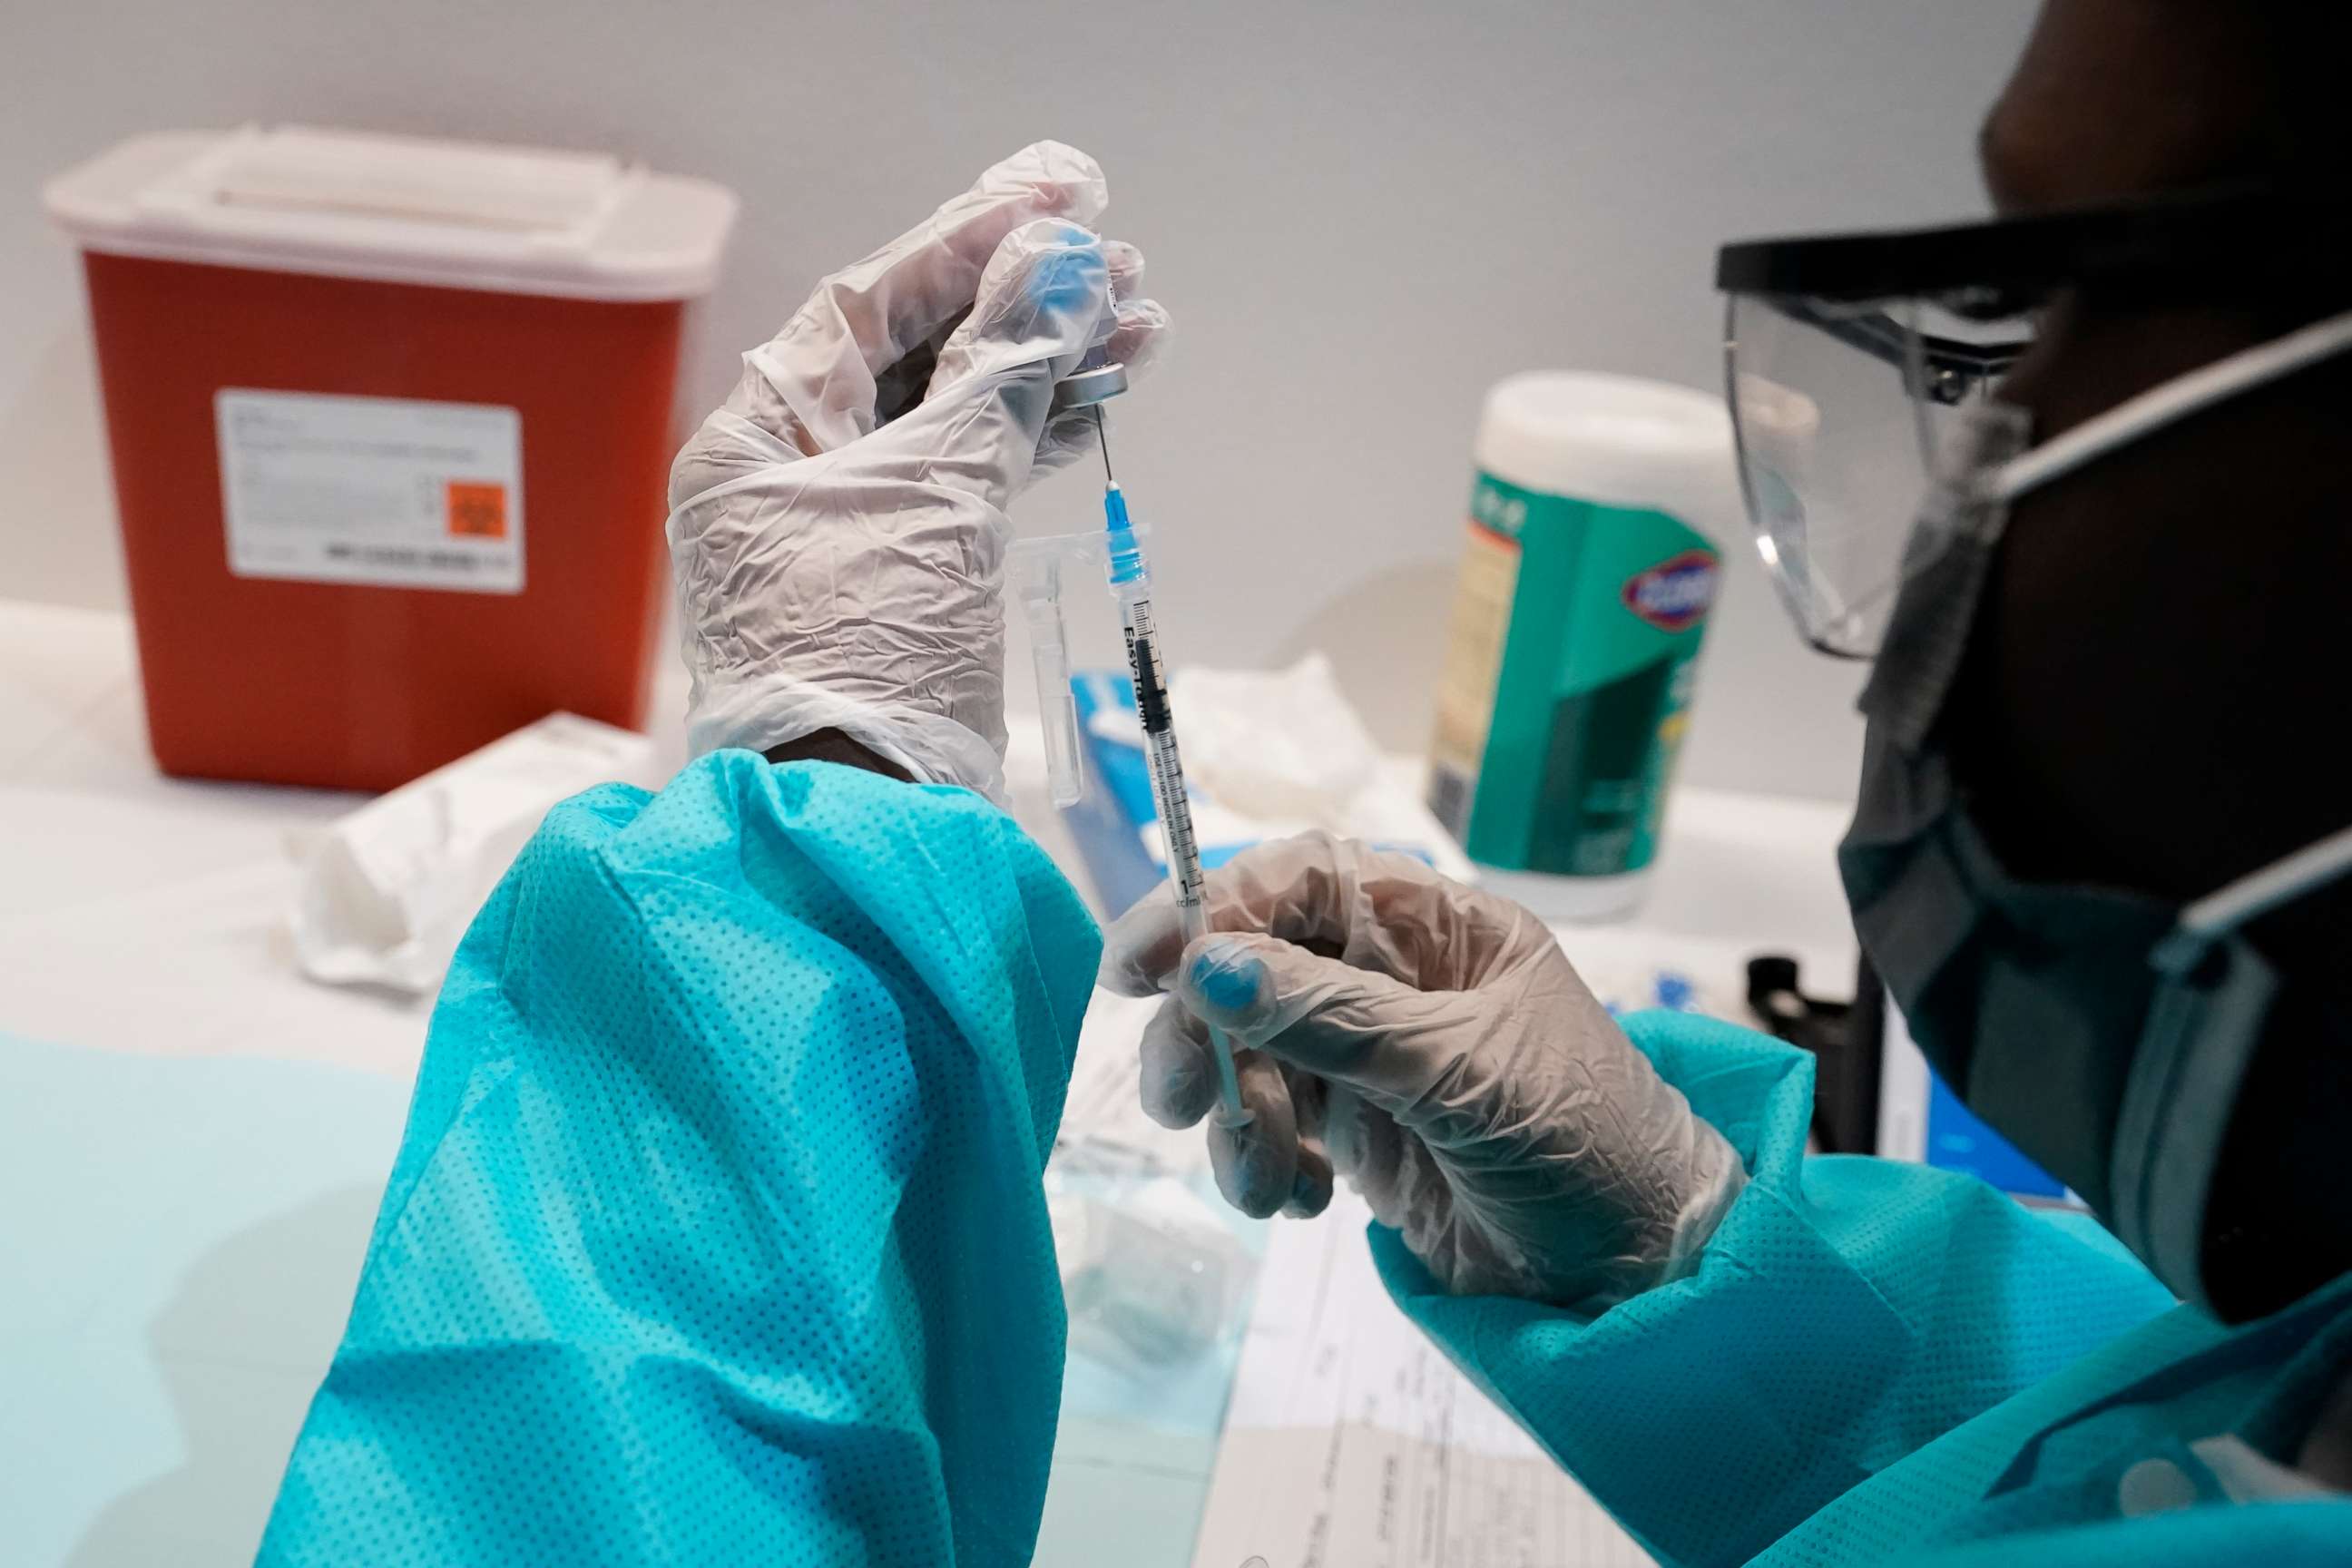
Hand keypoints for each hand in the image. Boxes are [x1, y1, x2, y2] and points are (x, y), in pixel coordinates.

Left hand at [667, 141, 1170, 799]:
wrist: (867, 820)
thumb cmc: (868, 652)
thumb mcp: (939, 495)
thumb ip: (1001, 373)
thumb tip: (1061, 264)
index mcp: (759, 437)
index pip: (867, 304)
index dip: (968, 240)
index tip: (1057, 195)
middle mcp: (793, 473)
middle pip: (917, 353)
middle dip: (1022, 306)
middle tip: (1120, 264)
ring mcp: (850, 528)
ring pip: (956, 416)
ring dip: (1045, 368)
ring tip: (1140, 326)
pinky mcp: (904, 579)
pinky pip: (970, 478)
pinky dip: (1033, 439)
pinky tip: (1100, 400)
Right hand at [1099, 835, 1746, 1305]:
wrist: (1636, 1275)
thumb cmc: (1583, 1143)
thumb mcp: (1459, 1072)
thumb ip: (1333, 1018)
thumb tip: (1209, 965)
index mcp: (1437, 927)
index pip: (1301, 880)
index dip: (1214, 908)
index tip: (1143, 966)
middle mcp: (1395, 978)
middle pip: (1252, 967)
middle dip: (1205, 1032)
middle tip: (1184, 1099)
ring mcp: (1371, 1057)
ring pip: (1249, 1054)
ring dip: (1237, 1118)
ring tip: (1271, 1186)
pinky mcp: (1358, 1134)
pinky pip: (1271, 1127)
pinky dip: (1266, 1165)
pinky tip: (1307, 1203)